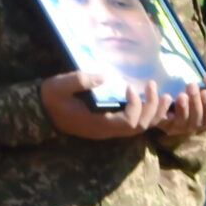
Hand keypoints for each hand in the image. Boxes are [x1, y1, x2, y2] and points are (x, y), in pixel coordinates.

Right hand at [43, 69, 168, 139]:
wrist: (42, 110)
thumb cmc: (51, 98)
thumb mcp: (59, 86)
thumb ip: (80, 81)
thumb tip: (104, 76)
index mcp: (98, 124)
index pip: (129, 123)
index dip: (136, 107)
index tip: (131, 87)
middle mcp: (108, 130)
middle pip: (140, 127)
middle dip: (152, 109)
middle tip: (155, 87)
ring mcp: (110, 128)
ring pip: (140, 127)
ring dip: (154, 112)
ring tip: (163, 94)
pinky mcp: (110, 123)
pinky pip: (135, 123)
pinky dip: (147, 113)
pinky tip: (151, 99)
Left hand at [155, 67, 205, 136]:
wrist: (177, 80)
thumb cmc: (202, 82)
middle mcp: (192, 125)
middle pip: (195, 122)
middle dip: (195, 103)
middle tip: (192, 86)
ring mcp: (176, 125)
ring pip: (180, 122)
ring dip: (182, 109)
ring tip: (181, 94)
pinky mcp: (161, 121)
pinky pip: (161, 118)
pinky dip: (162, 108)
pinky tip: (164, 96)